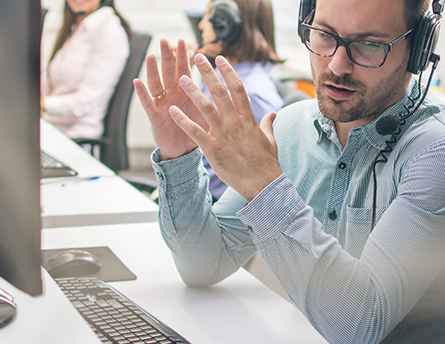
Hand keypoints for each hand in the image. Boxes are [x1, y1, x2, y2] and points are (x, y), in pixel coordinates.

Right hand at [133, 38, 207, 160]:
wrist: (185, 150)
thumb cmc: (197, 129)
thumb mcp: (207, 112)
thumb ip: (214, 98)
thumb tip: (233, 87)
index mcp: (186, 92)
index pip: (184, 70)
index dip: (183, 57)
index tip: (184, 41)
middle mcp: (172, 94)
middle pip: (168, 72)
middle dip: (167, 57)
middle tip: (165, 41)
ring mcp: (162, 104)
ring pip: (156, 84)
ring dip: (152, 70)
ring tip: (150, 56)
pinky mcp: (155, 117)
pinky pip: (147, 104)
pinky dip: (142, 93)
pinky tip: (137, 82)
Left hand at [168, 54, 282, 202]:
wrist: (262, 184)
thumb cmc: (266, 163)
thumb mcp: (269, 139)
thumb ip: (267, 124)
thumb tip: (272, 113)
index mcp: (248, 119)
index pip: (237, 88)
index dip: (228, 71)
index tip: (220, 58)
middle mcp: (235, 123)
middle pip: (219, 92)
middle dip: (208, 72)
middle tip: (197, 57)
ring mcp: (223, 135)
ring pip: (205, 107)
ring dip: (192, 91)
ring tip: (181, 78)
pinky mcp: (212, 149)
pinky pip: (194, 131)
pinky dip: (183, 120)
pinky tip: (172, 111)